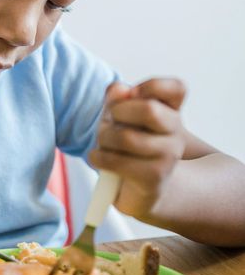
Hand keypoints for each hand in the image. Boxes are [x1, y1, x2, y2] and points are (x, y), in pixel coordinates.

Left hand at [88, 78, 186, 220]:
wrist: (136, 188)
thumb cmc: (126, 145)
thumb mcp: (119, 116)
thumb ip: (117, 98)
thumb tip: (119, 89)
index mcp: (170, 111)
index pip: (177, 88)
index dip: (152, 86)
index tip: (132, 93)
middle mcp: (175, 133)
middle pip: (150, 110)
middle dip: (118, 112)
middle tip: (109, 122)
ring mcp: (168, 157)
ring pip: (127, 137)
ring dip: (104, 138)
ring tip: (103, 144)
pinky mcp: (154, 177)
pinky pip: (117, 161)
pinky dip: (99, 158)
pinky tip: (97, 158)